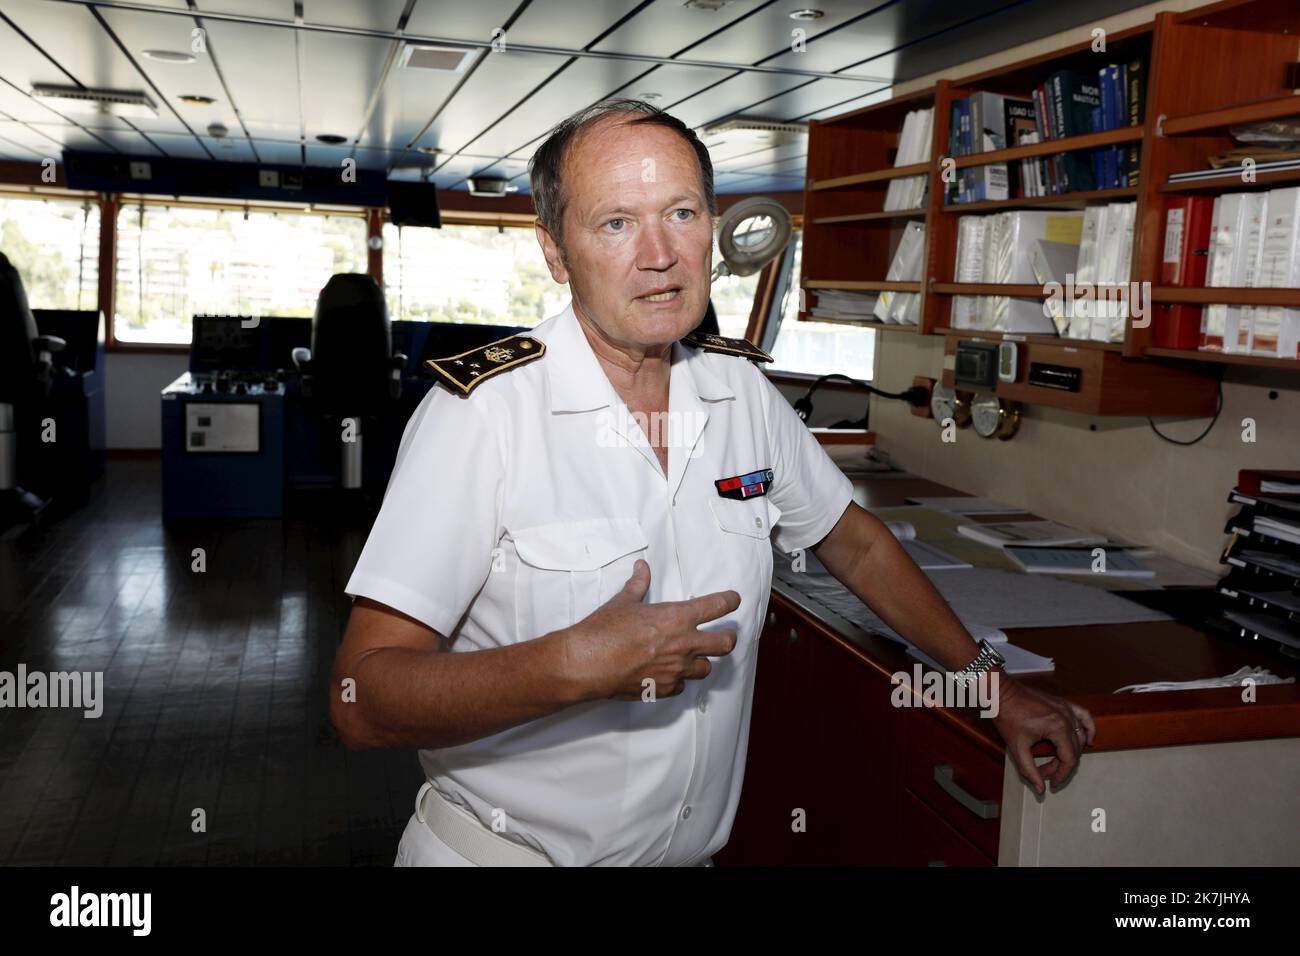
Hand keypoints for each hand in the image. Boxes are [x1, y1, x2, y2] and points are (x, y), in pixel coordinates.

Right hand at [557, 559, 740, 701]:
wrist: (587, 663)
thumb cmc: (604, 631)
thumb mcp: (624, 602)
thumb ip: (639, 584)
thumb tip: (642, 568)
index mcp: (677, 617)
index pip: (718, 606)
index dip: (730, 601)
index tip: (733, 600)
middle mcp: (683, 644)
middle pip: (726, 643)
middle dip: (729, 637)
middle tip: (726, 634)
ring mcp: (676, 669)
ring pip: (707, 668)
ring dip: (702, 661)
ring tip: (694, 657)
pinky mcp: (665, 688)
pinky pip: (683, 686)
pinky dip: (679, 680)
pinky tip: (669, 673)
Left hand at [990, 673, 1095, 795]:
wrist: (1001, 692)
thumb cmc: (1007, 716)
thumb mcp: (1017, 747)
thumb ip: (1029, 770)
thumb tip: (1040, 789)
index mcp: (1058, 728)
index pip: (1069, 760)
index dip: (1061, 775)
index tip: (1052, 784)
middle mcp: (1067, 718)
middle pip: (1074, 750)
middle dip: (1060, 766)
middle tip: (1044, 773)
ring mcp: (1067, 708)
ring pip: (1079, 737)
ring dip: (1071, 752)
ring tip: (1057, 762)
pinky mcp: (1063, 703)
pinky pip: (1084, 716)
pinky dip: (1088, 729)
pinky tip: (1087, 740)